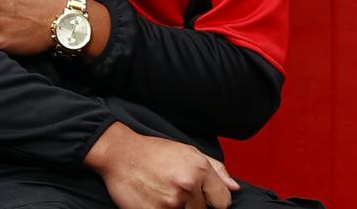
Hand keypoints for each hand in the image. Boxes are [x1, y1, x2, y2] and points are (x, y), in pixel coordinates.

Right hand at [86, 122, 239, 207]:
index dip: (215, 201)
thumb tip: (234, 187)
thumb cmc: (155, 152)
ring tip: (166, 195)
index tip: (206, 199)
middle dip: (195, 206)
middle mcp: (188, 185)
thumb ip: (217, 170)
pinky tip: (156, 201)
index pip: (223, 201)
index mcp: (200, 169)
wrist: (121, 154)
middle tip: (177, 193)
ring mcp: (171, 202)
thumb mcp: (189, 152)